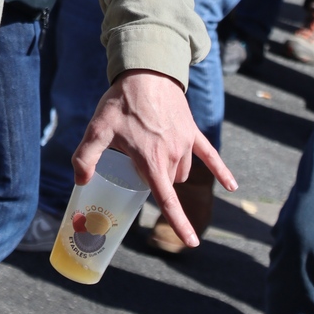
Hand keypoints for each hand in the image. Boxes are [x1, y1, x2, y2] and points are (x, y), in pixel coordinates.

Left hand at [73, 69, 235, 248]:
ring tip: (150, 149)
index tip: (192, 242)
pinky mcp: (192, 131)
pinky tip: (232, 186)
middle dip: (154, 180)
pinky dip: (221, 171)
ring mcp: (185, 143)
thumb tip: (80, 181)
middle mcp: (173, 155)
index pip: (167, 200)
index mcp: (151, 160)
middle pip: (168, 182)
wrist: (146, 71)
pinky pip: (210, 154)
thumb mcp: (97, 129)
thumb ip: (86, 157)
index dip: (179, 223)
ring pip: (182, 170)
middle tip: (134, 162)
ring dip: (171, 171)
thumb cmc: (121, 102)